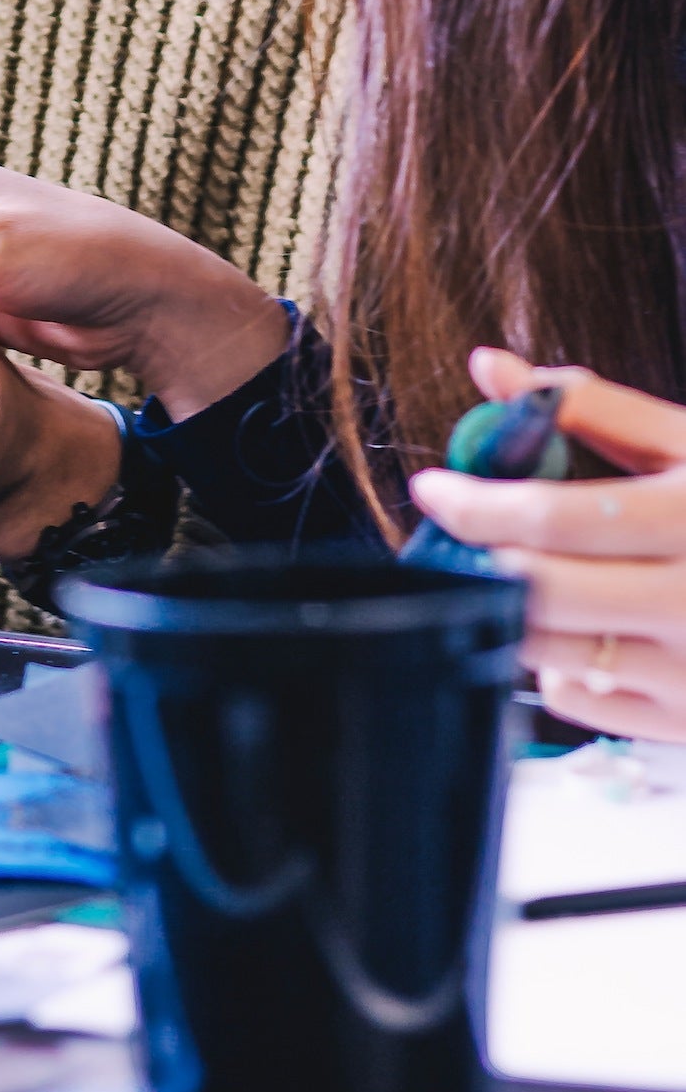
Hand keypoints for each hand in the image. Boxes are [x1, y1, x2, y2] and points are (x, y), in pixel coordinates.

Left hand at [410, 350, 685, 739]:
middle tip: (452, 531)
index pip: (554, 516)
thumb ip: (588, 405)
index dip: (477, 501)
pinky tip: (581, 625)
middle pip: (540, 593)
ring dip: (508, 606)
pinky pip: (575, 698)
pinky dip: (554, 660)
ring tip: (517, 568)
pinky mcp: (685, 725)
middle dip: (477, 558)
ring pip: (546, 650)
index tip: (432, 486)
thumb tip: (489, 366)